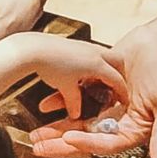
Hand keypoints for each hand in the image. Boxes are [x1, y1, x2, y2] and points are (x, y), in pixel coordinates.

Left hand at [3, 33, 127, 120]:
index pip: (117, 79)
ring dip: (105, 70)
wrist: (32, 48)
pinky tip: (83, 73)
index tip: (124, 100)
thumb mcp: (65, 88)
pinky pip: (92, 55)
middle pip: (117, 64)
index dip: (122, 92)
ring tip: (99, 82)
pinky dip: (93, 65)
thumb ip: (74, 102)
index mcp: (97, 64)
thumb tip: (76, 114)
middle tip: (115, 89)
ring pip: (104, 57)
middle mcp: (95, 52)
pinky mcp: (76, 44)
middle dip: (118, 77)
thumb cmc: (50, 65)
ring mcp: (86, 46)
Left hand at [28, 25, 156, 157]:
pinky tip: (45, 105)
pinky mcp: (97, 88)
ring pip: (77, 120)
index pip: (106, 143)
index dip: (87, 143)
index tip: (68, 139)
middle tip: (39, 147)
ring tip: (35, 135)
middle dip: (62, 144)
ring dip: (56, 128)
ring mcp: (105, 104)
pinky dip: (61, 101)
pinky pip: (76, 98)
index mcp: (134, 130)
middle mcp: (117, 121)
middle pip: (86, 137)